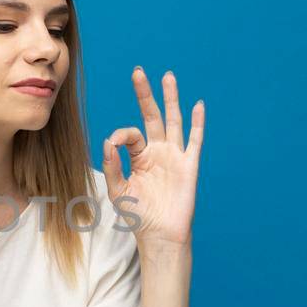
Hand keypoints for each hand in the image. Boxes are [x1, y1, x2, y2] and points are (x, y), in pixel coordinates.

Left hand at [103, 66, 204, 247]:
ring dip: (171, 99)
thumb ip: (112, 166)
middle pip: (152, 116)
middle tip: (138, 71)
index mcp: (140, 157)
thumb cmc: (138, 216)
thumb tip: (108, 141)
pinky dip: (197, 123)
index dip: (120, 135)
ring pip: (174, 121)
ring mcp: (175, 156)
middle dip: (145, 94)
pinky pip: (194, 140)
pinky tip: (198, 106)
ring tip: (168, 76)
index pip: (130, 134)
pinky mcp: (189, 165)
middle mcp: (158, 152)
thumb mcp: (118, 191)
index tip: (114, 145)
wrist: (160, 235)